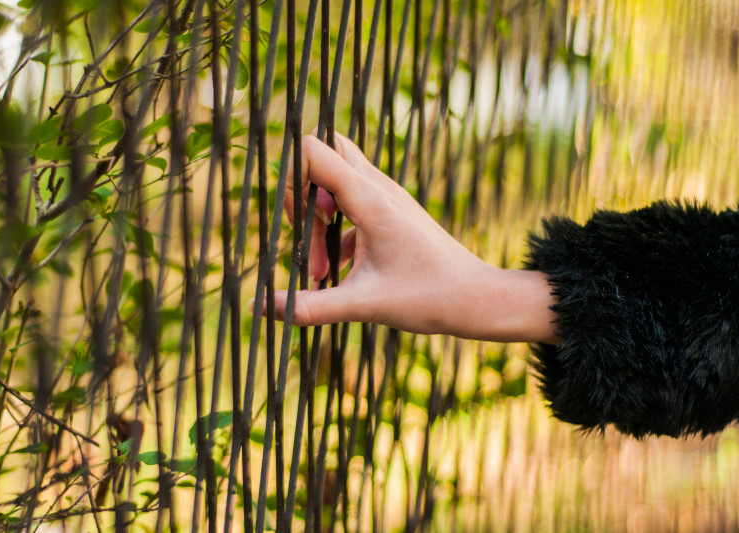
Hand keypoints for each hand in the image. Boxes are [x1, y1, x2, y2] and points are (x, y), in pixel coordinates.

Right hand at [259, 133, 558, 343]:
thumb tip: (259, 307)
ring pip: (336, 180)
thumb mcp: (363, 305)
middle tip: (305, 232)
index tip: (295, 223)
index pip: (311, 149)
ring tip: (322, 269)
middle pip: (323, 153)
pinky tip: (337, 274)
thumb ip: (309, 306)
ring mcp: (386, 199)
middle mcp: (378, 188)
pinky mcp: (391, 215)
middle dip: (300, 190)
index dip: (289, 177)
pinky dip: (334, 232)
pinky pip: (350, 205)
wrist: (478, 299)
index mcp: (370, 199)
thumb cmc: (430, 298)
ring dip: (318, 217)